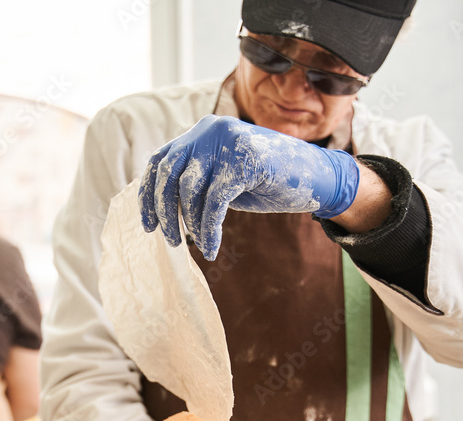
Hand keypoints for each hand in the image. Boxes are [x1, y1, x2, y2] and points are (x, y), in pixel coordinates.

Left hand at [138, 115, 359, 259]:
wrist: (315, 176)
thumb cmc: (265, 180)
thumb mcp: (221, 177)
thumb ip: (194, 182)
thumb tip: (161, 209)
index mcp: (200, 132)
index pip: (159, 161)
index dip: (148, 194)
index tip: (148, 224)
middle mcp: (210, 130)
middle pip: (168, 174)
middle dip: (165, 212)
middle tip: (170, 240)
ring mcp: (228, 142)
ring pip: (189, 189)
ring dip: (188, 223)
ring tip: (196, 244)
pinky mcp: (245, 161)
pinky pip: (214, 202)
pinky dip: (208, 229)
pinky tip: (211, 248)